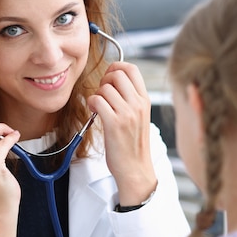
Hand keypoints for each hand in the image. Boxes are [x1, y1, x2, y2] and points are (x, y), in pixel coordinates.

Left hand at [87, 62, 156, 205]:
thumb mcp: (138, 116)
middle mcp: (138, 104)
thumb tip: (113, 81)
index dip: (116, 68)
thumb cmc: (133, 144)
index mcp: (145, 100)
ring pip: (105, 88)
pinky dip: (92, 104)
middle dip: (104, 80)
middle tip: (102, 94)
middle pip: (117, 74)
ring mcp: (127, 114)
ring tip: (98, 107)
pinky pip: (97, 101)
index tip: (108, 79)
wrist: (135, 169)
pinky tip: (94, 113)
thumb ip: (130, 99)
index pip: (131, 69)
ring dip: (96, 95)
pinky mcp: (114, 124)